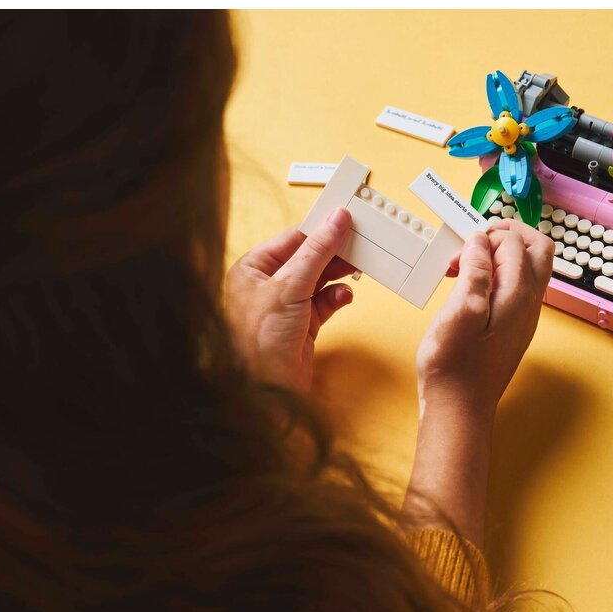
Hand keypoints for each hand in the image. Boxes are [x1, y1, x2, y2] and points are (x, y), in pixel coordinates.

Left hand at [225, 208, 356, 392]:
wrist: (265, 391)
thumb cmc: (259, 341)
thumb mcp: (290, 286)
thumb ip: (317, 251)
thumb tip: (336, 221)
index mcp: (252, 269)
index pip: (292, 239)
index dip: (320, 229)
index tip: (346, 220)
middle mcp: (267, 285)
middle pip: (309, 258)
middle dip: (334, 253)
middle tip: (360, 243)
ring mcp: (286, 306)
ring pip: (320, 280)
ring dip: (339, 275)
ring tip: (358, 267)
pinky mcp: (302, 325)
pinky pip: (325, 303)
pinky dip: (337, 297)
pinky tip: (344, 295)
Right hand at [415, 218, 553, 418]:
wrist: (459, 408)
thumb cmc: (454, 366)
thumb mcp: (459, 311)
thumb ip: (475, 271)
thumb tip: (481, 242)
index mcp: (518, 295)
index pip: (515, 243)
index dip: (485, 238)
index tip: (459, 253)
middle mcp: (529, 304)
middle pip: (537, 249)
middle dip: (506, 237)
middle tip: (473, 245)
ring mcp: (524, 317)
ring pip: (528, 268)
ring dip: (500, 257)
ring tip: (465, 269)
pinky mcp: (513, 328)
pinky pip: (516, 289)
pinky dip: (497, 278)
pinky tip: (470, 291)